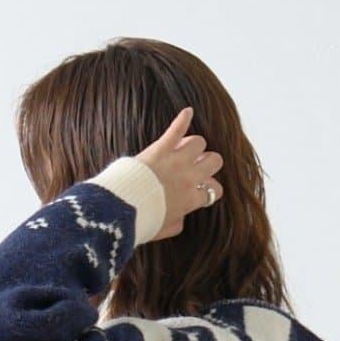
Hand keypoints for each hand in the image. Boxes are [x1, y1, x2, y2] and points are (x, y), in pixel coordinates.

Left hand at [136, 107, 223, 240]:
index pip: (214, 190)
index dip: (210, 189)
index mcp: (191, 199)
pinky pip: (177, 128)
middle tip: (200, 165)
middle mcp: (189, 178)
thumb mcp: (164, 229)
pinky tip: (188, 111)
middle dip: (209, 163)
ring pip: (199, 142)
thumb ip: (177, 224)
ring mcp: (177, 160)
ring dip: (194, 145)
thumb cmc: (143, 220)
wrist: (124, 208)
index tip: (203, 189)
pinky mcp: (162, 148)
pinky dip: (183, 119)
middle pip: (214, 161)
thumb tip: (182, 218)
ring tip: (187, 147)